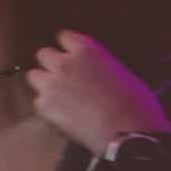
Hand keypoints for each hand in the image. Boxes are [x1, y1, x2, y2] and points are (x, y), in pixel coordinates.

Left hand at [27, 30, 170, 153]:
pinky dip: (47, 107)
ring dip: (44, 82)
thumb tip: (93, 70)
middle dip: (52, 63)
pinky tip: (62, 114)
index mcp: (87, 51)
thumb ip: (99, 65)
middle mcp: (65, 63)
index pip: (64, 36)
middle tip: (64, 76)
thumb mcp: (121, 72)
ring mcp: (52, 85)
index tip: (71, 54)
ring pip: (34, 75)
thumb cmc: (136, 104)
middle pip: (43, 54)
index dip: (68, 47)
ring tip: (58, 94)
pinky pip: (38, 101)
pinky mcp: (45, 106)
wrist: (128, 133)